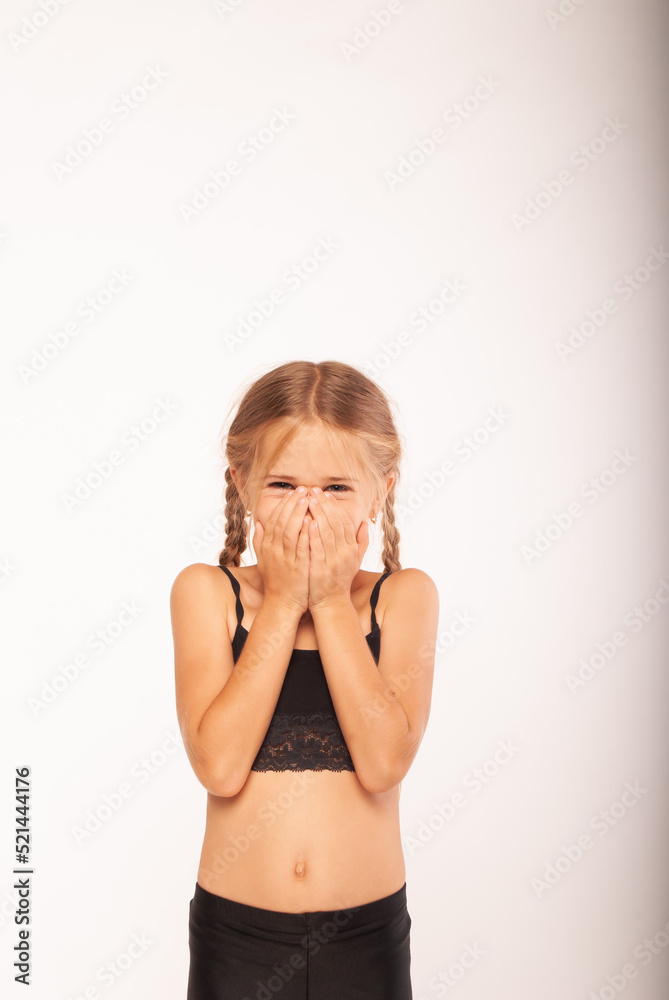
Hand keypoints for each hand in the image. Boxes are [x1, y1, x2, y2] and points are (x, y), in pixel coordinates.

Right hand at [252, 490, 309, 613]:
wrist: (282, 604)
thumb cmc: (277, 581)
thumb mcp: (264, 559)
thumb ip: (260, 540)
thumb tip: (258, 522)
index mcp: (266, 546)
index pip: (273, 519)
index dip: (283, 505)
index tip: (293, 492)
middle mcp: (273, 550)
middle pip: (281, 521)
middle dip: (292, 503)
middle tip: (303, 490)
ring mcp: (285, 558)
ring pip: (289, 531)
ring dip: (298, 513)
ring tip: (307, 499)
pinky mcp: (297, 567)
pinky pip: (300, 547)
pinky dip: (304, 533)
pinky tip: (311, 521)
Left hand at [306, 489, 368, 608]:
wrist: (331, 603)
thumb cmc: (339, 579)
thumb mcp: (355, 560)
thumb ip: (361, 542)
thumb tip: (365, 523)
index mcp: (352, 548)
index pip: (345, 521)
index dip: (335, 506)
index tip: (325, 494)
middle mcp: (345, 553)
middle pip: (336, 523)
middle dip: (324, 505)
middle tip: (313, 491)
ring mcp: (334, 561)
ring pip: (327, 532)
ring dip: (318, 514)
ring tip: (309, 500)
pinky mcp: (321, 569)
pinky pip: (318, 548)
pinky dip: (314, 534)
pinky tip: (308, 522)